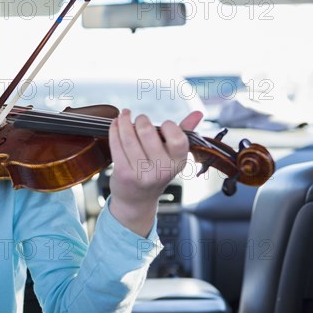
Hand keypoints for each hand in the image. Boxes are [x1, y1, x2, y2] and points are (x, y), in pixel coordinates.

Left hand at [108, 109, 202, 236]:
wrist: (137, 200)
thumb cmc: (156, 172)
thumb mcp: (173, 156)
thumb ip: (184, 133)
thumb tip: (197, 113)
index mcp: (178, 163)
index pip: (178, 140)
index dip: (170, 127)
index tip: (163, 124)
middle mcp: (161, 170)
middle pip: (148, 133)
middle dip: (142, 120)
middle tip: (139, 118)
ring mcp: (141, 173)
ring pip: (129, 138)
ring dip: (124, 121)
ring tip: (124, 115)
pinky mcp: (124, 173)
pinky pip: (116, 146)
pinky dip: (114, 130)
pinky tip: (115, 124)